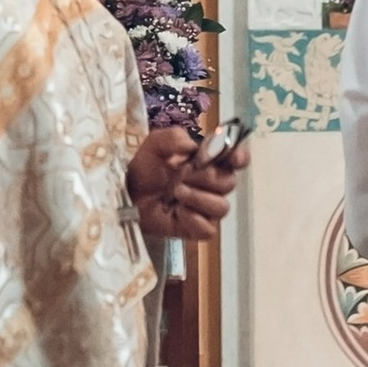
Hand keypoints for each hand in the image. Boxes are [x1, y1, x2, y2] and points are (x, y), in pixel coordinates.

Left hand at [130, 124, 246, 241]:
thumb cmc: (145, 167)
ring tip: (176, 192)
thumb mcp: (155, 144)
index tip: (231, 158)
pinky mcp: (197, 228)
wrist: (127, 194)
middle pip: (229, 183)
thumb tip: (193, 146)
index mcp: (210, 161)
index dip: (239, 157)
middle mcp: (214, 185)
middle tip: (181, 174)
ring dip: (198, 198)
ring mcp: (207, 208)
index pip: (238, 158)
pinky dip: (193, 219)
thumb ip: (174, 138)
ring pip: (222, 207)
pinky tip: (177, 212)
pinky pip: (208, 228)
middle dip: (205, 177)